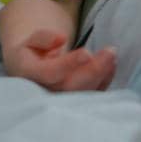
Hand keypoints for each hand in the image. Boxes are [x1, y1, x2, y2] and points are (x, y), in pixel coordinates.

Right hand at [2, 27, 116, 91]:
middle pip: (70, 88)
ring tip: (112, 56)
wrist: (28, 71)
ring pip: (83, 94)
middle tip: (110, 51)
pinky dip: (104, 81)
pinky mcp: (73, 103)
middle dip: (93, 70)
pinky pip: (91, 95)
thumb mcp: (30, 40)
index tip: (87, 52)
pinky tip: (111, 66)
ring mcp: (59, 102)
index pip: (50, 73)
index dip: (69, 64)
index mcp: (29, 76)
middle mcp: (44, 93)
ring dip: (101, 76)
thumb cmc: (31, 54)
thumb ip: (42, 38)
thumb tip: (61, 39)